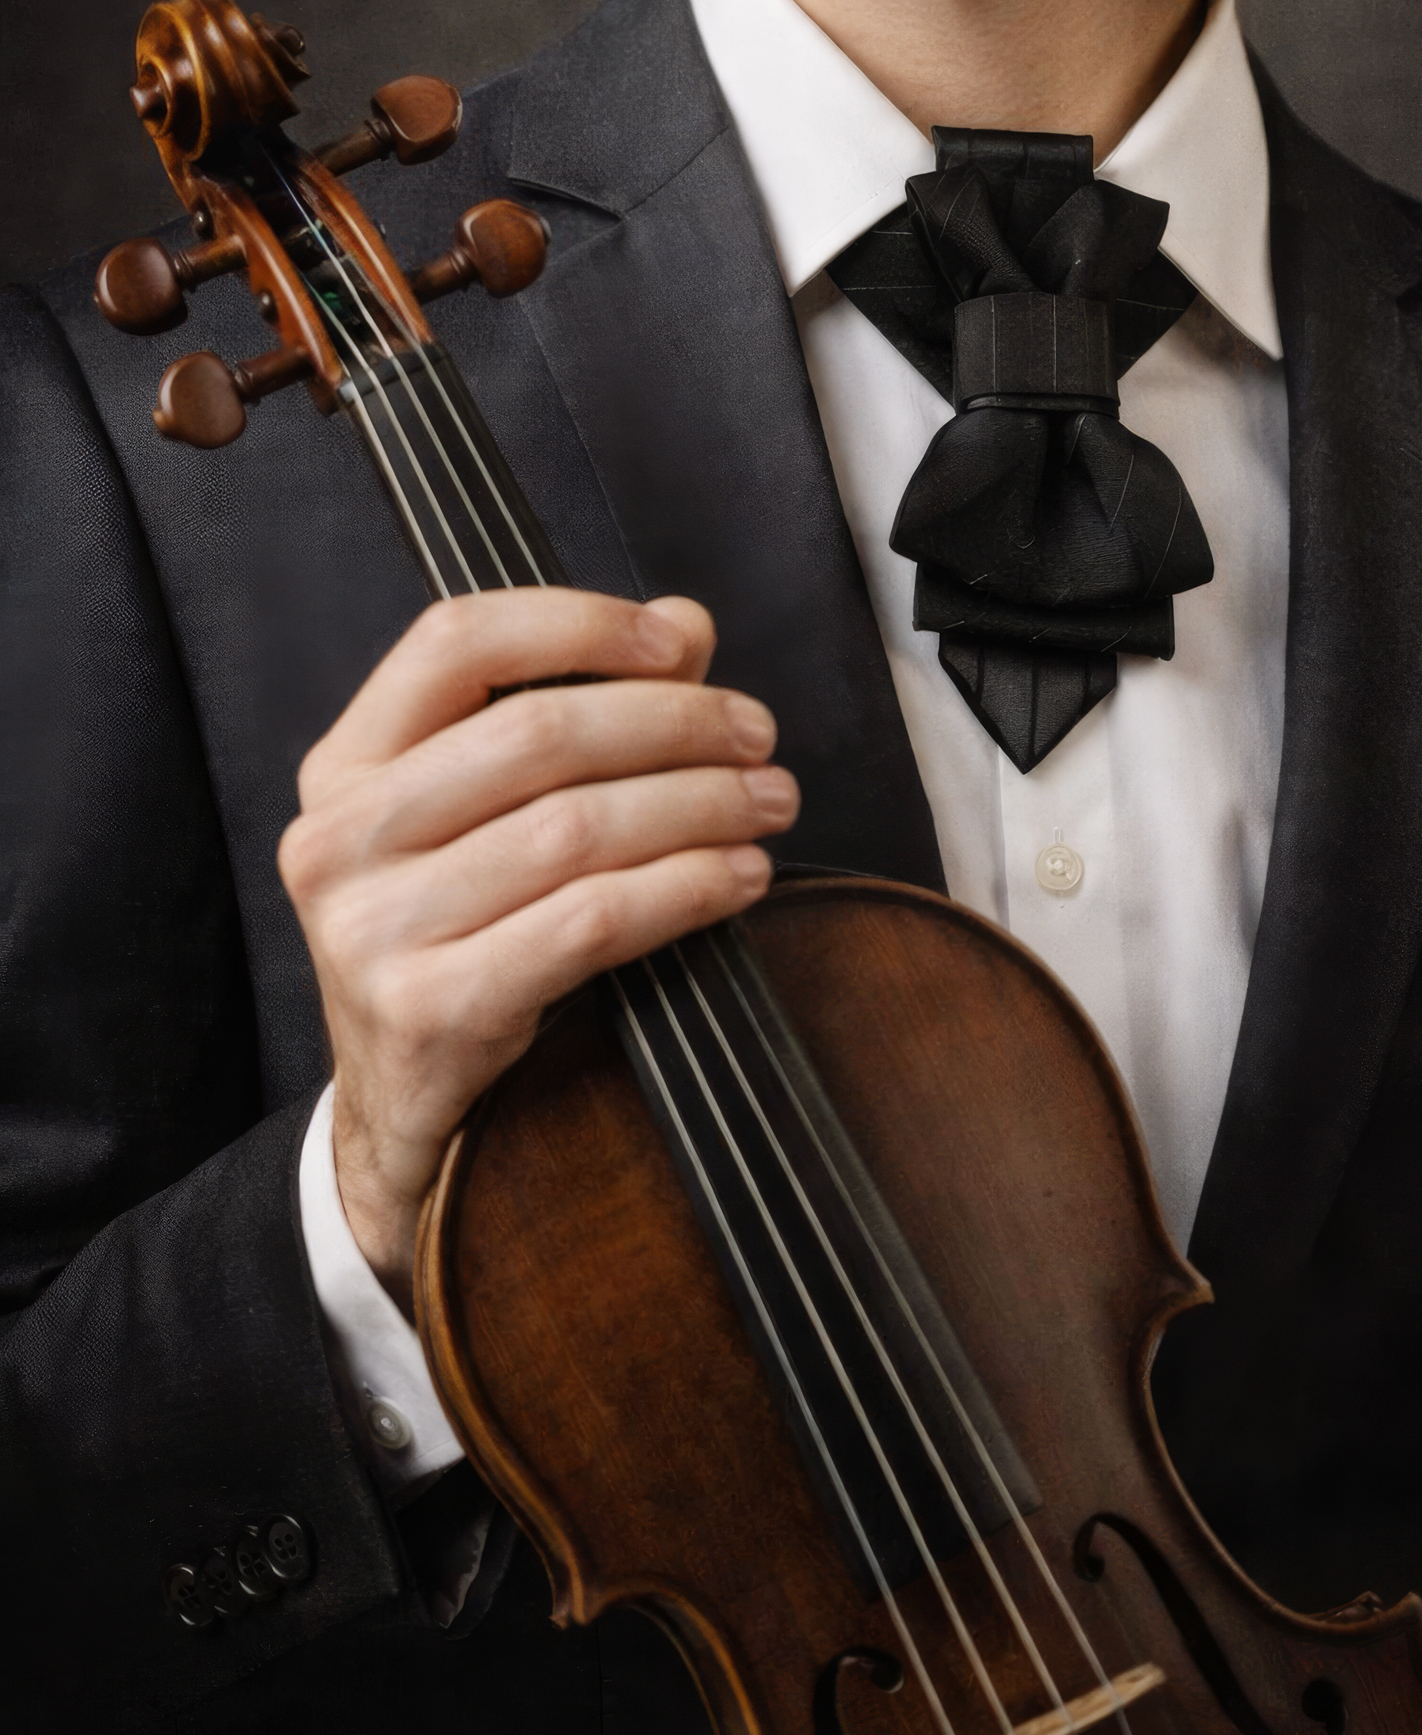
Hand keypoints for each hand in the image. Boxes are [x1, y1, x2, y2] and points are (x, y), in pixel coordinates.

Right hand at [278, 590, 794, 1306]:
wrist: (402, 1111)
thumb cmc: (461, 933)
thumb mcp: (492, 812)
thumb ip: (581, 703)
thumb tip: (686, 624)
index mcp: (347, 764)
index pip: (455, 640)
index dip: (579, 623)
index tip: (679, 642)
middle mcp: (340, 838)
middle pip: (534, 732)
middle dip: (673, 723)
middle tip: (759, 738)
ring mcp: (374, 929)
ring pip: (574, 828)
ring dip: (698, 805)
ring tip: (769, 804)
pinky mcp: (429, 1009)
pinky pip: (588, 923)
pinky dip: (684, 888)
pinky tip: (738, 877)